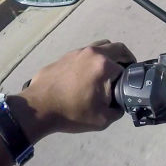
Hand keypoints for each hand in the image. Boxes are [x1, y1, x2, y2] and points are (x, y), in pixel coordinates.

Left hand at [8, 40, 135, 143]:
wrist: (36, 109)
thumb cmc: (70, 113)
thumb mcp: (102, 119)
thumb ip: (118, 110)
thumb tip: (121, 105)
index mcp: (104, 65)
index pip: (126, 67)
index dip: (129, 77)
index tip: (128, 85)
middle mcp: (92, 53)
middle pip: (117, 48)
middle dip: (125, 58)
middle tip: (125, 71)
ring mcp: (77, 52)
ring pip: (101, 46)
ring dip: (108, 55)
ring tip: (106, 71)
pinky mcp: (64, 56)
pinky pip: (84, 53)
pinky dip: (91, 59)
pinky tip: (86, 75)